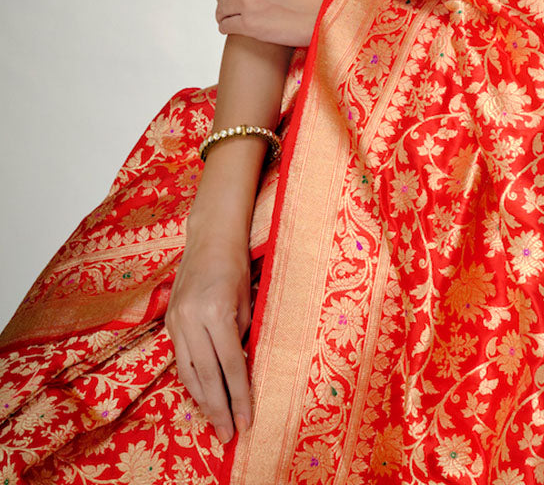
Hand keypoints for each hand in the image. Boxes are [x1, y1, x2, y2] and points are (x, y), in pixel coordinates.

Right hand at [165, 229, 252, 444]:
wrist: (210, 237)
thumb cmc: (236, 266)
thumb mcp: (247, 301)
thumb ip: (241, 337)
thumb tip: (240, 373)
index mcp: (217, 312)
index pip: (231, 365)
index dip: (239, 396)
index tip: (246, 421)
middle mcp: (192, 318)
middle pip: (206, 375)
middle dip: (218, 408)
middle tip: (227, 434)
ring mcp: (176, 320)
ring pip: (188, 372)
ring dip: (202, 400)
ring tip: (215, 422)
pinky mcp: (169, 321)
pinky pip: (180, 358)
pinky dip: (191, 380)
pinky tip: (202, 394)